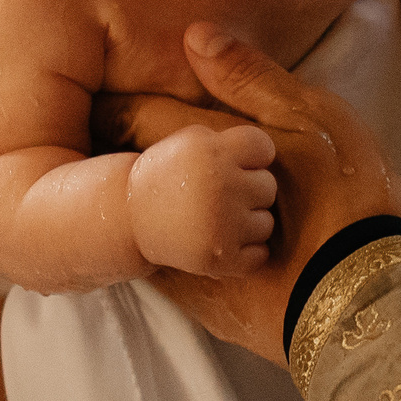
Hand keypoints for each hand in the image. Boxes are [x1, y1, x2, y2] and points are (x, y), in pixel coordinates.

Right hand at [126, 123, 276, 278]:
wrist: (127, 219)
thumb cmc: (168, 178)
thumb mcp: (191, 143)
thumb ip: (232, 144)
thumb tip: (272, 158)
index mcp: (211, 151)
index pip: (263, 148)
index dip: (254, 159)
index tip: (237, 167)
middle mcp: (220, 184)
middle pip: (268, 187)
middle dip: (249, 193)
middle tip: (219, 198)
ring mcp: (222, 223)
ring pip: (266, 223)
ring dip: (248, 224)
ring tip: (217, 221)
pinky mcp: (220, 257)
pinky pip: (260, 255)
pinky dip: (246, 254)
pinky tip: (222, 244)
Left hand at [139, 26, 400, 362]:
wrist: (367, 311)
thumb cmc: (348, 208)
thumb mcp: (315, 123)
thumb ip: (251, 78)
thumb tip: (194, 34)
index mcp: (194, 156)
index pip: (129, 114)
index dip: (115, 97)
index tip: (100, 81)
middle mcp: (170, 209)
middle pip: (117, 167)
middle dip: (115, 143)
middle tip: (110, 117)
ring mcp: (178, 260)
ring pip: (133, 215)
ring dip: (137, 192)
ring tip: (150, 174)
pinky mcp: (195, 297)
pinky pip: (158, 255)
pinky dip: (160, 232)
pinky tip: (179, 223)